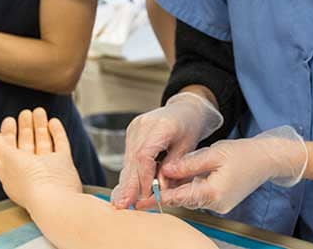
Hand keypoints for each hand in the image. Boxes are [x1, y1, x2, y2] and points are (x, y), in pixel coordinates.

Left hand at [0, 108, 82, 211]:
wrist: (54, 197)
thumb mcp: (6, 159)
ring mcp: (48, 167)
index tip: (9, 120)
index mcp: (13, 172)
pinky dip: (56, 132)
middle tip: (25, 113)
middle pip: (26, 144)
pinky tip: (53, 122)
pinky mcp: (63, 164)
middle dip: (25, 127)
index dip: (8, 134)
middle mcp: (30, 170)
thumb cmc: (28, 181)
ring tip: (39, 111)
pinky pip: (60, 144)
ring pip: (43, 142)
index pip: (8, 150)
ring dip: (40, 126)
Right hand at [110, 92, 222, 208]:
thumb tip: (159, 189)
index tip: (144, 195)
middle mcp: (143, 125)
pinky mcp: (132, 132)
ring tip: (121, 200)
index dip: (143, 178)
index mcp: (161, 125)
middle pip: (132, 158)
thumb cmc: (190, 126)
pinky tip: (127, 187)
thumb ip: (174, 168)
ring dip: (127, 180)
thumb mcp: (188, 147)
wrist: (186, 108)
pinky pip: (129, 155)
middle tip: (123, 204)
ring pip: (128, 158)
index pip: (145, 155)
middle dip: (128, 184)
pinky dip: (131, 171)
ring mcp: (135, 127)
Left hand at [139, 126, 306, 213]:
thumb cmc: (243, 154)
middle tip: (139, 196)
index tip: (140, 200)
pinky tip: (176, 182)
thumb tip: (166, 170)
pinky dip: (187, 190)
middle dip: (164, 196)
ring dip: (175, 192)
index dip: (159, 198)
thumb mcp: (214, 153)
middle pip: (183, 200)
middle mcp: (216, 203)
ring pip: (190, 198)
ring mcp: (219, 204)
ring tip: (153, 188)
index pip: (180, 197)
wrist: (266, 159)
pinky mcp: (221, 201)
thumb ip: (189, 164)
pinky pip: (199, 196)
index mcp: (213, 192)